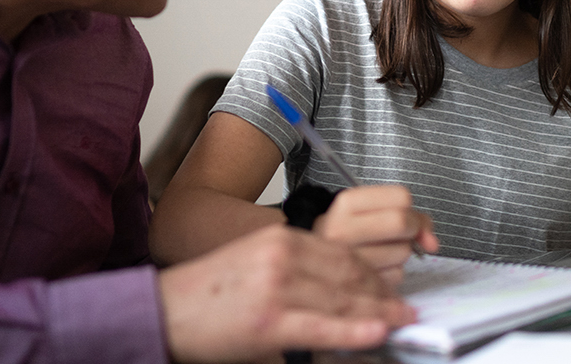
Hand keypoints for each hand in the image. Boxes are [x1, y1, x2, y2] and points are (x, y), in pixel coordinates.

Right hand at [158, 224, 415, 362]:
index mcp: (281, 238)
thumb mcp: (256, 262)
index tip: (390, 289)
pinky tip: (378, 333)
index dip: (373, 274)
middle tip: (405, 310)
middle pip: (350, 274)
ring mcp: (278, 288)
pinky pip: (325, 326)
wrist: (165, 311)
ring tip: (401, 323)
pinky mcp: (271, 321)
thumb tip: (338, 288)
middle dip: (381, 295)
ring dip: (379, 314)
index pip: (342, 253)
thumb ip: (295, 268)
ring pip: (344, 300)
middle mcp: (283, 257)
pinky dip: (356, 330)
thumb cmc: (210, 293)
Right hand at [312, 185, 439, 285]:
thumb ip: (409, 216)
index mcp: (347, 203)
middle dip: (411, 230)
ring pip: (403, 252)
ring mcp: (347, 259)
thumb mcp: (371, 212)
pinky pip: (396, 276)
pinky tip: (377, 268)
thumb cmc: (352, 233)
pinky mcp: (357, 285)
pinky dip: (393, 273)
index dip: (410, 207)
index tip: (403, 216)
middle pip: (402, 222)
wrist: (315, 259)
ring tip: (379, 252)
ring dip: (400, 254)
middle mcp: (342, 229)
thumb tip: (432, 242)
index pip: (401, 196)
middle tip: (400, 235)